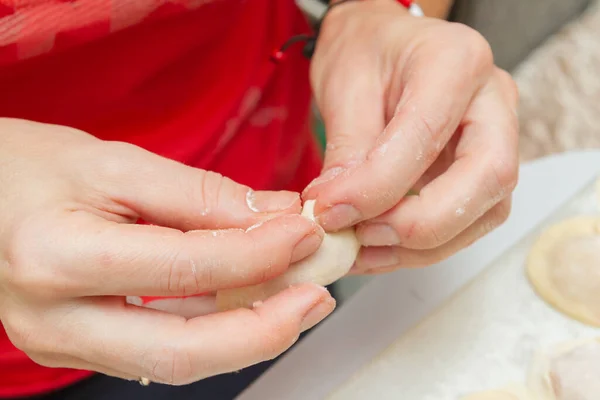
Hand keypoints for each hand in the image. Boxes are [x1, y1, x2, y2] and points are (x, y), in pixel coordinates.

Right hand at [0, 118, 333, 383]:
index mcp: (56, 257)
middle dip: (264, 329)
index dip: (257, 254)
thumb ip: (199, 196)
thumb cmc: (31, 169)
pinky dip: (212, 331)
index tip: (304, 233)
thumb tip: (275, 217)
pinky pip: (158, 350)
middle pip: (181, 351)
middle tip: (316, 298)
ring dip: (246, 335)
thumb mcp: (116, 164)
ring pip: (174, 361)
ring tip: (296, 299)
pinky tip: (248, 304)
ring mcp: (63, 343)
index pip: (183, 269)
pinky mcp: (77, 347)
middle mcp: (53, 319)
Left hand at [305, 0, 518, 272]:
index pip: (427, 134)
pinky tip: (376, 248)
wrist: (382, 46)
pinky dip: (420, 248)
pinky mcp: (480, 173)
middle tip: (359, 236)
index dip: (377, 186)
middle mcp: (493, 101)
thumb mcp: (344, 85)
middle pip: (486, 178)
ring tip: (359, 248)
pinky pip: (466, 223)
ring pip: (483, 211)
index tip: (330, 212)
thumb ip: (348, 149)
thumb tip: (340, 213)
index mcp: (456, 60)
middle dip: (420, 225)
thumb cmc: (365, 52)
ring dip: (419, 246)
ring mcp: (495, 140)